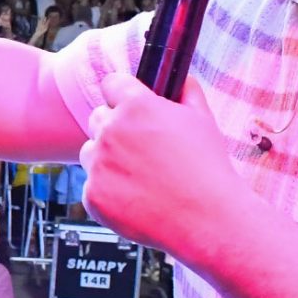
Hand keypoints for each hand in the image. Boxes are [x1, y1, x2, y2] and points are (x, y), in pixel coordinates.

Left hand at [80, 85, 256, 258]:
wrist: (207, 219)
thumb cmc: (207, 170)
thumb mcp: (203, 119)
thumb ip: (187, 91)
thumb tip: (181, 79)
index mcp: (135, 106)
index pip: (111, 84)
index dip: (123, 96)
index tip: (129, 108)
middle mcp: (111, 131)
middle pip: (98, 118)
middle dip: (115, 130)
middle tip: (142, 151)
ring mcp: (98, 164)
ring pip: (91, 152)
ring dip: (107, 160)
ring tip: (140, 177)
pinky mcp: (92, 195)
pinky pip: (92, 186)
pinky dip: (108, 193)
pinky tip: (136, 199)